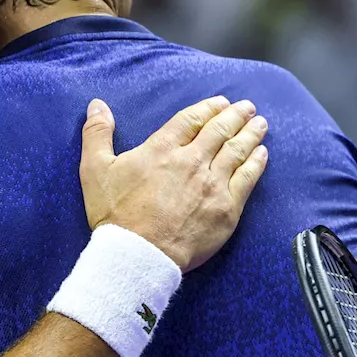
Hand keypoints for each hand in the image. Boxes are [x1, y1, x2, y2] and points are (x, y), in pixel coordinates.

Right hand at [79, 96, 268, 271]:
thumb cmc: (115, 214)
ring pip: (237, 151)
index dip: (208, 108)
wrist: (138, 254)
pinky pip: (247, 179)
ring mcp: (212, 185)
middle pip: (220, 131)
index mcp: (163, 149)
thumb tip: (97, 105)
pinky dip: (256, 163)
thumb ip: (97, 133)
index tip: (221, 102)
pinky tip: (262, 154)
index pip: (191, 119)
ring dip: (250, 134)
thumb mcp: (94, 169)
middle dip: (235, 116)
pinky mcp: (226, 209)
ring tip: (260, 123)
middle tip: (247, 107)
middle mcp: (192, 161)